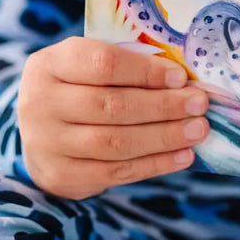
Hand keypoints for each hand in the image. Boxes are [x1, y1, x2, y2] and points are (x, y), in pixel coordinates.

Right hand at [17, 37, 208, 198]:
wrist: (40, 131)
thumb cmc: (78, 87)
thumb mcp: (90, 65)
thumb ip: (128, 66)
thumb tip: (184, 81)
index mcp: (49, 64)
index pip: (103, 64)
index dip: (146, 72)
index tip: (181, 77)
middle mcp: (40, 102)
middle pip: (112, 106)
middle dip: (163, 106)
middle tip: (199, 104)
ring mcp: (46, 143)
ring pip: (115, 142)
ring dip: (164, 137)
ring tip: (197, 130)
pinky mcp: (60, 175)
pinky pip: (116, 172)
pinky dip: (155, 164)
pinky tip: (183, 156)